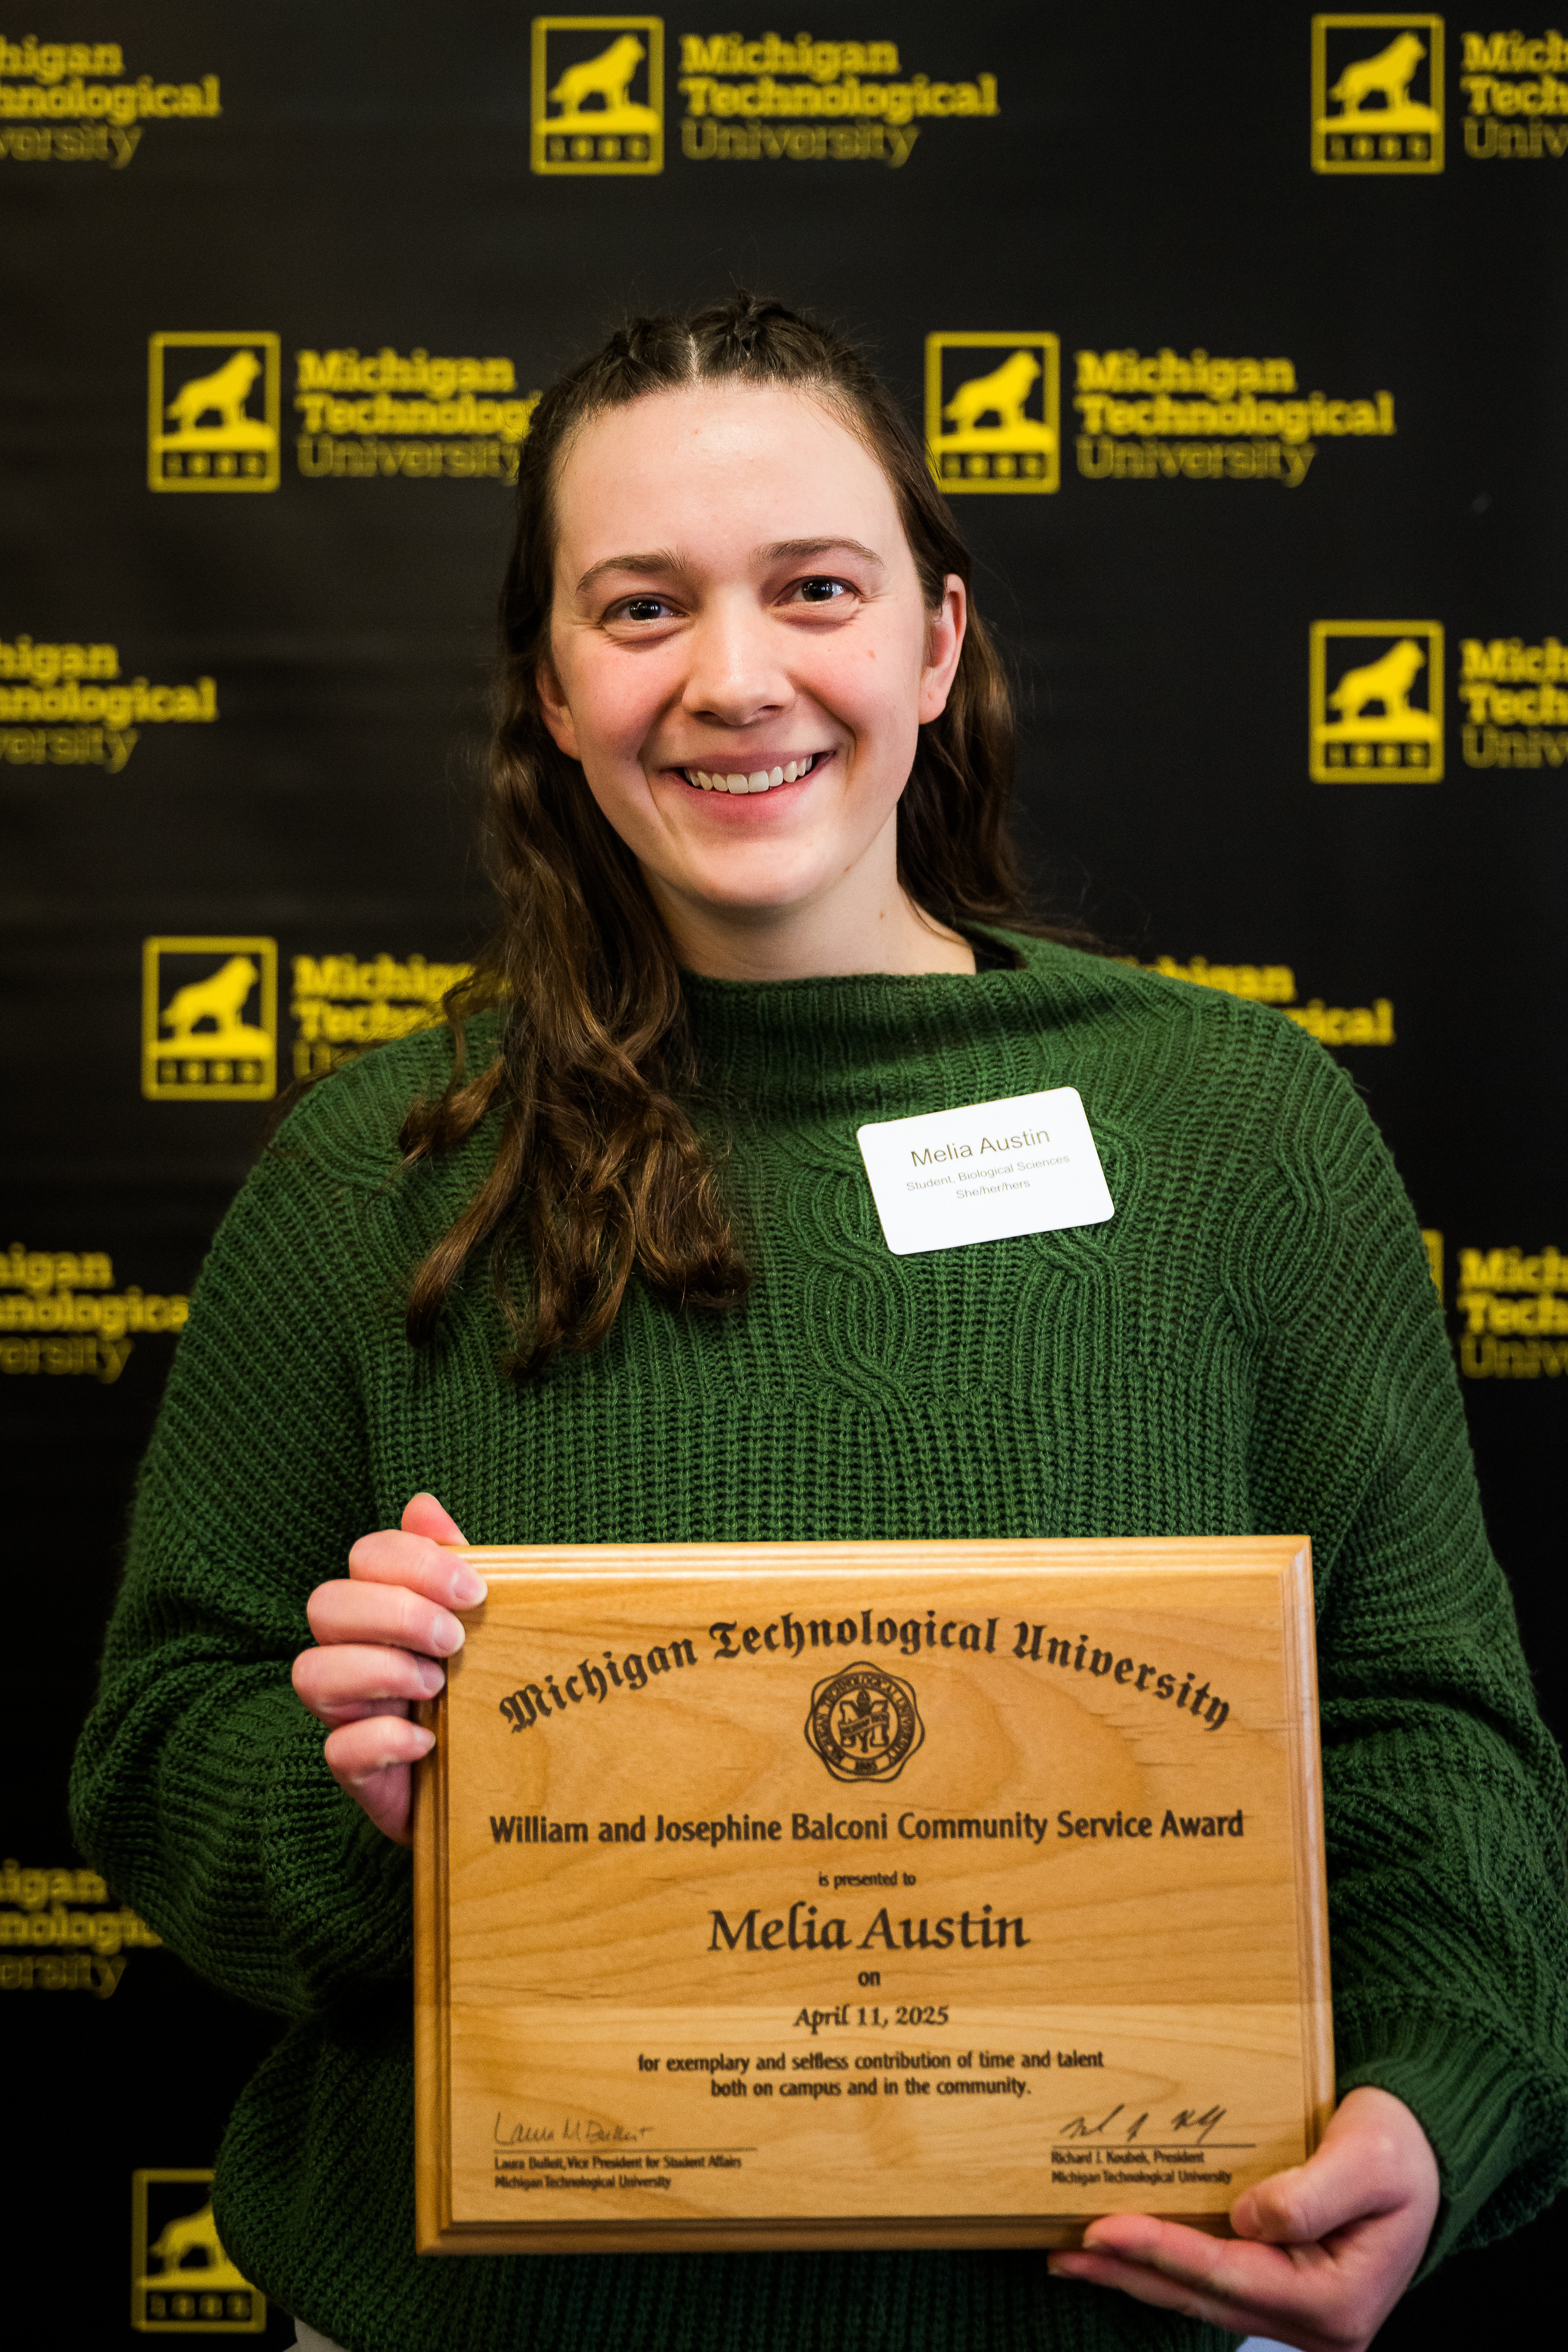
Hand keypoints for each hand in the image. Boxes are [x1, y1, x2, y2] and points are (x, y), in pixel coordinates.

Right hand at [292, 1493, 485, 1845]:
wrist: (487, 1782)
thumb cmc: (477, 1689)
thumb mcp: (475, 1622)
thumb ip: (450, 1563)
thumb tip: (423, 1504)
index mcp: (382, 1607)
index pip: (367, 1554)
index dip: (415, 1562)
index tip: (475, 1591)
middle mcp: (351, 1652)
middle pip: (326, 1604)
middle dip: (396, 1612)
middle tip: (455, 1638)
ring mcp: (346, 1711)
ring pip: (311, 1672)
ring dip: (381, 1670)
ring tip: (438, 1686)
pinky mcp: (355, 1771)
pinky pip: (338, 1750)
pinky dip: (385, 1740)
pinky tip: (429, 1741)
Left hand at [1046, 2085, 1439, 2351]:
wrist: (1424, 2153)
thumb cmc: (1401, 2150)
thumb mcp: (1370, 2161)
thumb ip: (1312, 2193)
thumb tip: (1250, 2218)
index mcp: (1337, 2300)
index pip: (1228, 2273)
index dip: (1162, 2249)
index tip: (1102, 2226)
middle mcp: (1315, 2322)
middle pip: (1203, 2294)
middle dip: (1130, 2270)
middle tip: (1063, 2248)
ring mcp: (1297, 2312)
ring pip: (1200, 2294)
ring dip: (1137, 2274)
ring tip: (1073, 2253)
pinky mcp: (1282, 2290)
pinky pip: (1212, 2281)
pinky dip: (1165, 2266)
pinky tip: (1125, 2251)